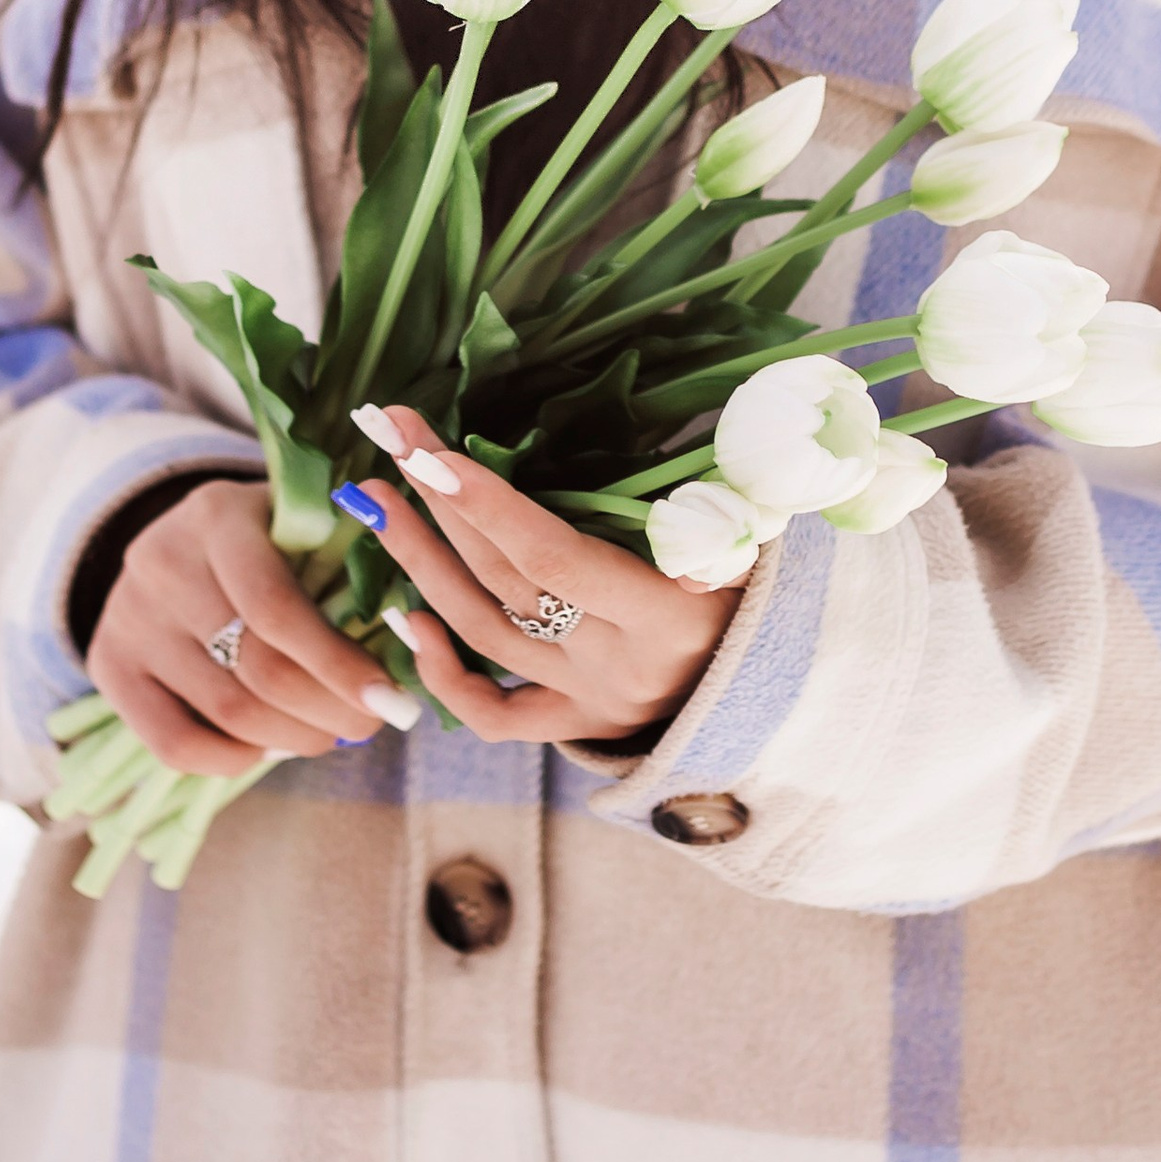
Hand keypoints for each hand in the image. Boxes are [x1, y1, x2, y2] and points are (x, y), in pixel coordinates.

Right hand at [87, 476, 403, 778]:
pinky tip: (268, 745)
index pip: (277, 608)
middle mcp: (161, 563)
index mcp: (218, 515)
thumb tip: (411, 642)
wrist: (171, 535)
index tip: (391, 698)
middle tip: (372, 723)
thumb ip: (344, 559)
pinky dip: (232, 759)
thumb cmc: (263, 532)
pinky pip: (172, 743)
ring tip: (330, 733)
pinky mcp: (108, 666)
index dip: (338, 664)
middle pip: (254, 669)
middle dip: (327, 710)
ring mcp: (127, 617)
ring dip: (292, 737)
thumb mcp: (297, 520)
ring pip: (224, 711)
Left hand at [357, 405, 742, 748]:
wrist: (782, 688)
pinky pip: (496, 715)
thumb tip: (688, 501)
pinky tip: (404, 619)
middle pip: (505, 582)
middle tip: (391, 438)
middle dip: (440, 505)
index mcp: (665, 615)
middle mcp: (617, 663)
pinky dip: (444, 673)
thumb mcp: (761, 546)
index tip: (431, 453)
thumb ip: (724, 518)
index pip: (555, 558)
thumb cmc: (767, 590)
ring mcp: (591, 698)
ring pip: (484, 635)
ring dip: (423, 564)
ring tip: (378, 500)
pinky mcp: (577, 723)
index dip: (489, 507)